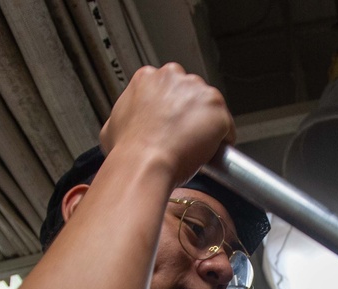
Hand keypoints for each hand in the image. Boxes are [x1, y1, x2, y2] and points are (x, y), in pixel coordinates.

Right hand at [100, 63, 235, 186]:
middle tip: (182, 136)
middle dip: (188, 112)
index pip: (167, 88)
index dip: (170, 109)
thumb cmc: (128, 150)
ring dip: (206, 124)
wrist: (144, 164)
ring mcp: (197, 90)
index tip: (169, 123)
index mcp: (147, 77)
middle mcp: (173, 76)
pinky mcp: (217, 108)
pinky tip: (210, 152)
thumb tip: (126, 124)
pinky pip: (226, 125)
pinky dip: (222, 139)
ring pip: (209, 107)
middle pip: (190, 93)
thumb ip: (124, 116)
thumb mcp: (112, 126)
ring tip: (196, 146)